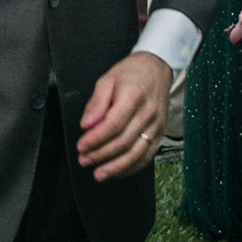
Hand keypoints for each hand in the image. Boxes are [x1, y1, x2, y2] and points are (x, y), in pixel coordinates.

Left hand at [77, 50, 170, 180]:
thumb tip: (86, 124)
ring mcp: (156, 125)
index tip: (81, 146)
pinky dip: (131, 167)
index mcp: (133, 96)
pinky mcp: (160, 133)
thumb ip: (96, 102)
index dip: (95, 139)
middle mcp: (148, 113)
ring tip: (98, 173)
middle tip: (84, 160)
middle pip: (123, 142)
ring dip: (115, 167)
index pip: (113, 125)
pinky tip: (117, 171)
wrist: (156, 68)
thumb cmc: (131, 73)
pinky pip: (146, 156)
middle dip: (100, 155)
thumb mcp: (107, 79)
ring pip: (136, 154)